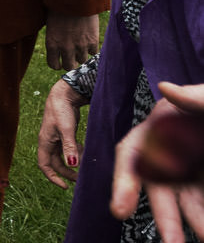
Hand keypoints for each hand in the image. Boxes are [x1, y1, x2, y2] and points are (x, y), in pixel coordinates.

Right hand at [37, 78, 86, 186]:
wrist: (64, 94)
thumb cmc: (62, 110)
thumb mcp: (66, 129)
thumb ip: (69, 147)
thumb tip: (73, 166)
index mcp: (45, 141)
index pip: (44, 165)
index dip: (53, 177)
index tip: (65, 186)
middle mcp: (49, 142)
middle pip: (55, 163)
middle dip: (67, 173)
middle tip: (80, 180)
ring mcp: (56, 138)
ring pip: (63, 157)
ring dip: (73, 163)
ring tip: (85, 166)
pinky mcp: (64, 134)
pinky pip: (69, 149)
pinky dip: (77, 153)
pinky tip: (85, 151)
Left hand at [44, 12, 99, 70]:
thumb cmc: (58, 6)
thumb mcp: (50, 23)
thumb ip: (54, 37)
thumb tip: (57, 47)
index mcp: (51, 43)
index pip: (53, 64)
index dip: (57, 64)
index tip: (59, 61)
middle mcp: (65, 47)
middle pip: (69, 66)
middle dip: (70, 62)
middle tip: (72, 57)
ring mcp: (80, 45)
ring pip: (82, 60)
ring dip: (81, 54)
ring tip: (80, 45)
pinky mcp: (93, 40)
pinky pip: (93, 52)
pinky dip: (92, 48)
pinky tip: (89, 40)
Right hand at [112, 82, 203, 240]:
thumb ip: (195, 96)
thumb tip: (166, 88)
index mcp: (161, 125)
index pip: (133, 154)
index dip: (124, 182)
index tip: (120, 211)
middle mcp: (171, 150)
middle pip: (160, 188)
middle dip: (165, 218)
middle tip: (172, 242)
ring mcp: (192, 167)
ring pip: (187, 200)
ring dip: (193, 222)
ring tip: (203, 239)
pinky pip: (202, 200)